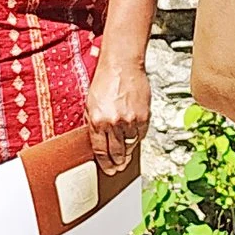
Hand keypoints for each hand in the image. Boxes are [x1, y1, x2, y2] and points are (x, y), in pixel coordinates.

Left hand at [85, 54, 151, 171]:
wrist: (122, 65)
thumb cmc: (106, 80)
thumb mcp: (90, 103)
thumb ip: (94, 123)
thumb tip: (98, 141)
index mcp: (96, 120)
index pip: (100, 150)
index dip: (104, 163)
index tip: (107, 169)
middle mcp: (113, 122)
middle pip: (116, 152)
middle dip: (117, 163)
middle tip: (118, 168)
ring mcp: (130, 121)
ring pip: (130, 145)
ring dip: (127, 150)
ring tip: (125, 154)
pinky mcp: (143, 117)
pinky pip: (141, 135)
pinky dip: (137, 138)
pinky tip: (133, 137)